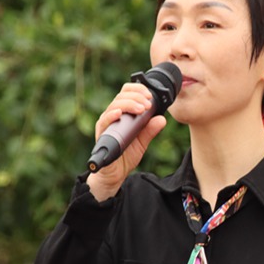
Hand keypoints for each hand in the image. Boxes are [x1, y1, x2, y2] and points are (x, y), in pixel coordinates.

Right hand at [86, 82, 166, 200]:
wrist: (115, 174)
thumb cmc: (126, 155)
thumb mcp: (143, 142)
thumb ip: (151, 130)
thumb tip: (162, 119)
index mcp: (123, 114)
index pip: (127, 93)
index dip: (138, 89)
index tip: (150, 95)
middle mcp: (113, 115)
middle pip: (121, 96)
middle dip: (137, 96)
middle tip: (148, 104)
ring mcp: (106, 124)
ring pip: (114, 105)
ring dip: (129, 104)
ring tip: (141, 108)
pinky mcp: (101, 134)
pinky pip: (104, 121)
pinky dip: (112, 115)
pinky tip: (120, 113)